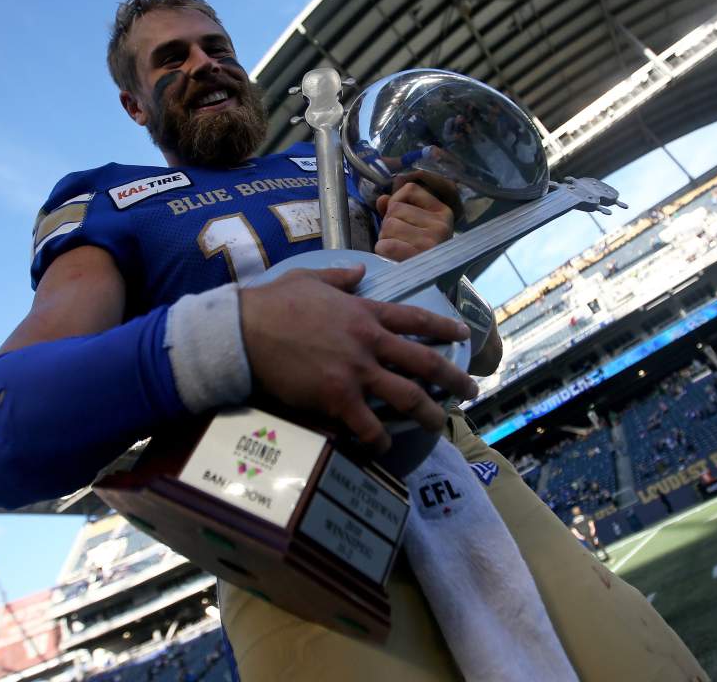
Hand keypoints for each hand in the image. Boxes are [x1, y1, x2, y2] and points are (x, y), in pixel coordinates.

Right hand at [239, 265, 476, 451]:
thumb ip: (339, 277)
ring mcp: (357, 371)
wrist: (246, 330)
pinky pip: (369, 425)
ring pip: (408, 397)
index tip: (463, 335)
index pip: (416, 320)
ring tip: (440, 424)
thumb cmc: (273, 302)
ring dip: (429, 413)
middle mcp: (370, 342)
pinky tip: (386, 446)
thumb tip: (358, 270)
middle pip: (425, 362)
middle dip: (453, 379)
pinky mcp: (338, 398)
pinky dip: (382, 439)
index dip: (444, 328)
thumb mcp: (311, 278)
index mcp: (365, 312)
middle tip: (470, 391)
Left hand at [375, 171, 459, 260]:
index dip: (396, 200)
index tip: (399, 215)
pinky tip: (392, 257)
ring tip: (397, 250)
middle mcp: (441, 225)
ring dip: (385, 238)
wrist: (433, 289)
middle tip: (399, 240)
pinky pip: (385, 245)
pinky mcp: (419, 257)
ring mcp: (432, 241)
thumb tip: (382, 200)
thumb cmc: (422, 255)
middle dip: (389, 224)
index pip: (410, 189)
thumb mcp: (417, 226)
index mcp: (443, 212)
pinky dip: (382, 251)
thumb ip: (399, 209)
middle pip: (395, 209)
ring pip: (388, 226)